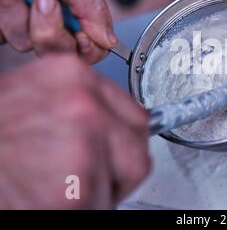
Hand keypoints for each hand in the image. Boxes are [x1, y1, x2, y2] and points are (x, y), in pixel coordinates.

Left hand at [0, 0, 116, 63]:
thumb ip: (93, 5)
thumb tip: (110, 40)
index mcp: (83, 8)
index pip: (96, 47)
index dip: (87, 46)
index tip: (75, 28)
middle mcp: (58, 19)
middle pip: (62, 52)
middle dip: (49, 28)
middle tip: (42, 0)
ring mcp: (29, 23)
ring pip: (26, 44)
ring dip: (16, 11)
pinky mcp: (6, 23)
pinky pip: (3, 36)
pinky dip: (2, 7)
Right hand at [0, 55, 150, 208]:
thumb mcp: (34, 101)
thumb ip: (77, 105)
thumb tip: (113, 123)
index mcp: (71, 75)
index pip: (132, 110)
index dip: (124, 136)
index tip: (118, 148)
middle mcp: (82, 101)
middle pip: (138, 139)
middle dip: (121, 161)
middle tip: (90, 173)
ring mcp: (82, 141)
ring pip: (127, 171)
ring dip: (102, 185)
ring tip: (60, 184)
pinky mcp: (77, 185)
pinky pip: (104, 201)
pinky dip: (86, 206)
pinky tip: (52, 198)